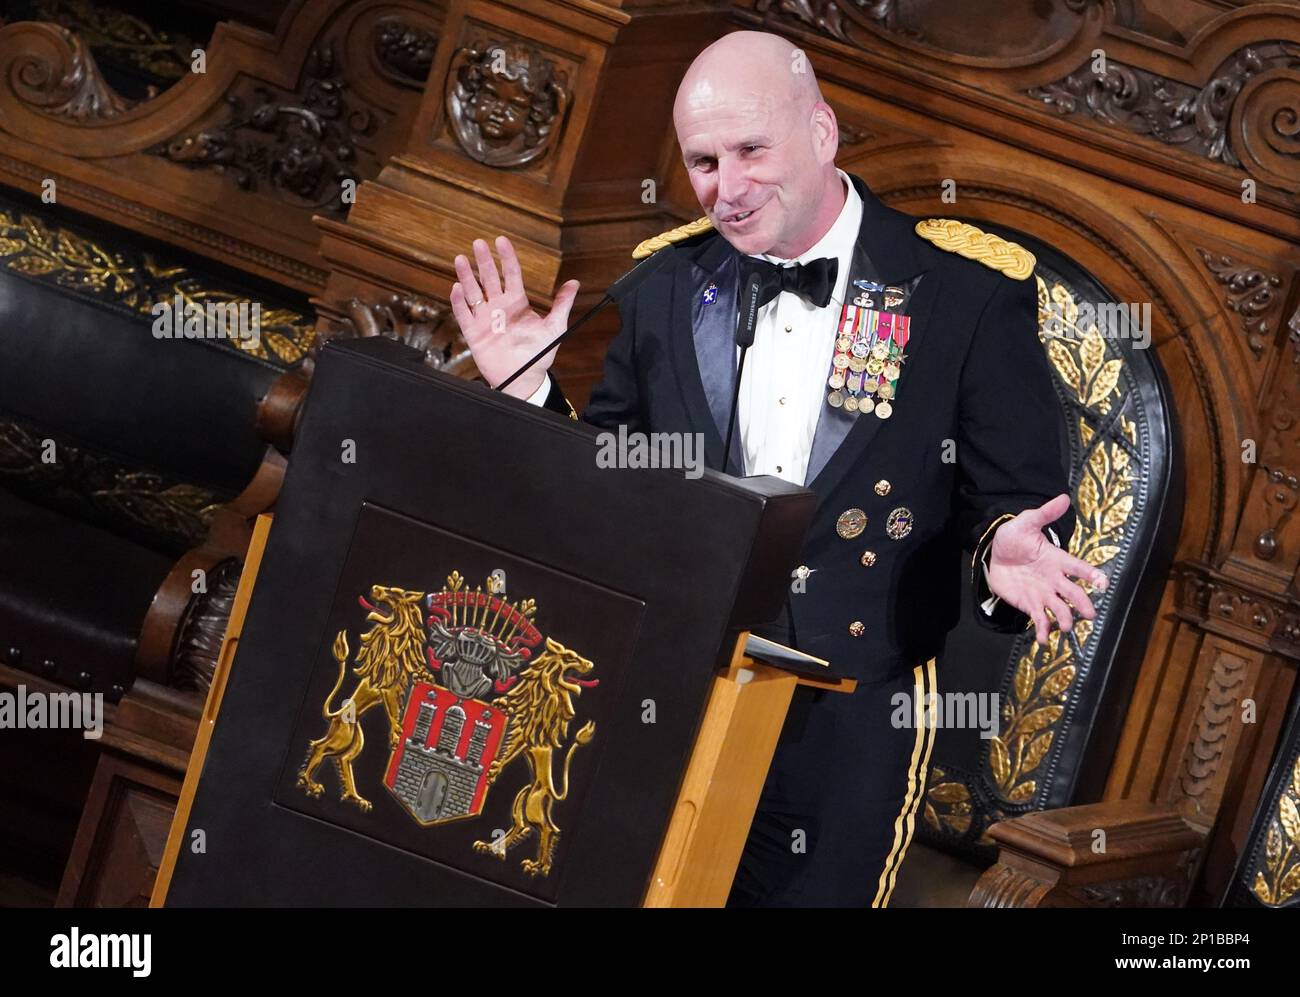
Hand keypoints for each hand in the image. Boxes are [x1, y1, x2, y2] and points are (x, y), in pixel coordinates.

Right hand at [449, 236, 579, 398]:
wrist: (524, 378)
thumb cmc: (539, 354)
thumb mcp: (555, 327)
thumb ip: (562, 304)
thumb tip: (574, 282)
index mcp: (517, 302)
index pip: (510, 274)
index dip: (506, 257)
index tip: (502, 241)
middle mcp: (499, 306)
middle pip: (489, 278)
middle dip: (484, 261)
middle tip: (479, 243)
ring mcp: (485, 318)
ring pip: (473, 292)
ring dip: (466, 276)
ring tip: (460, 259)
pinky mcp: (474, 333)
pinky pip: (464, 315)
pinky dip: (459, 302)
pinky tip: (457, 289)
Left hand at [986, 493, 1108, 645]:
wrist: (995, 553)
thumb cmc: (1014, 537)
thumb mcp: (1026, 522)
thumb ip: (1043, 514)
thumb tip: (1063, 497)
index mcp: (1056, 559)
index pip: (1077, 567)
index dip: (1090, 574)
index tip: (1103, 582)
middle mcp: (1054, 579)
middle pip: (1072, 593)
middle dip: (1082, 603)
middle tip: (1090, 614)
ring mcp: (1043, 593)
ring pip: (1058, 609)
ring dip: (1063, 619)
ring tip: (1064, 627)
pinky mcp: (1030, 604)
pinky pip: (1039, 619)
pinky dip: (1042, 630)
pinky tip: (1042, 639)